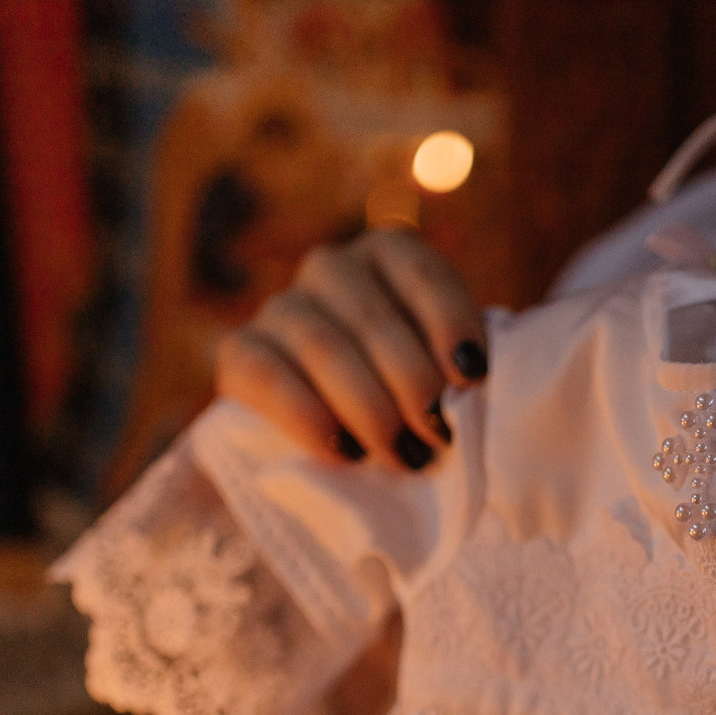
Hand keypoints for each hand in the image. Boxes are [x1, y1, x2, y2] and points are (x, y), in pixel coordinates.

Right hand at [216, 228, 486, 470]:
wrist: (340, 448)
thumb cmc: (412, 407)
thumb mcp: (445, 378)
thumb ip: (458, 371)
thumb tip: (476, 386)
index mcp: (387, 258)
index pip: (419, 270)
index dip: (449, 321)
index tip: (473, 376)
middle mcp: (330, 270)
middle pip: (372, 317)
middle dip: (412, 382)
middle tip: (438, 436)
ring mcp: (280, 308)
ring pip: (322, 345)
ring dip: (370, 408)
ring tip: (405, 456)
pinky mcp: (240, 353)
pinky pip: (267, 375)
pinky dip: (309, 416)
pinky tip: (346, 452)